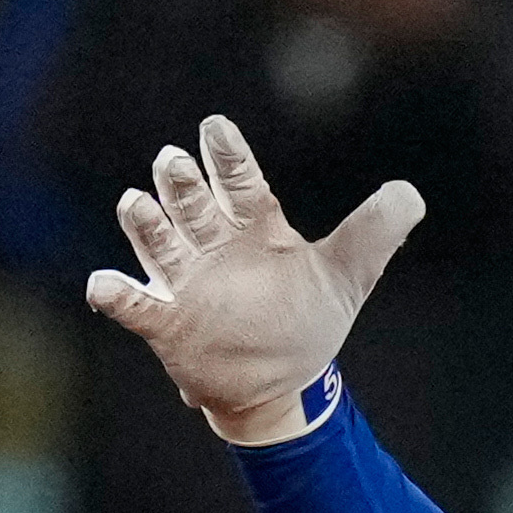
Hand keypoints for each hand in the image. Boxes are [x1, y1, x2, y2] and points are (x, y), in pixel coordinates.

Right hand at [83, 117, 424, 445]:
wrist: (279, 385)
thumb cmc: (304, 320)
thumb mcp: (345, 277)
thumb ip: (372, 235)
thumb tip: (411, 195)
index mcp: (253, 227)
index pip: (240, 182)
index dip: (227, 156)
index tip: (215, 127)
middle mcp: (213, 245)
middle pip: (192, 204)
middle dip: (182, 184)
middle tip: (173, 161)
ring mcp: (186, 280)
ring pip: (158, 242)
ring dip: (145, 224)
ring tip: (136, 204)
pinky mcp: (166, 319)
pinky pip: (135, 303)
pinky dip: (116, 294)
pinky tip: (102, 285)